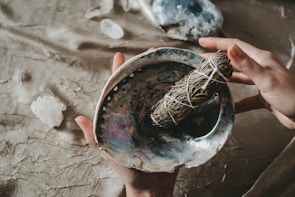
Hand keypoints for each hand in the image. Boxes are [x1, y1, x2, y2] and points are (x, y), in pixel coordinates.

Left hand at [75, 52, 176, 196]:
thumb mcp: (110, 152)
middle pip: (140, 88)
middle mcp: (140, 116)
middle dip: (142, 69)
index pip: (120, 92)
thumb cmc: (128, 171)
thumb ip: (95, 137)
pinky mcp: (171, 127)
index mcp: (124, 119)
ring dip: (160, 77)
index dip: (118, 73)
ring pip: (157, 95)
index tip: (119, 56)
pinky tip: (180, 83)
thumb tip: (78, 118)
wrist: (151, 187)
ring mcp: (156, 121)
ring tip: (163, 61)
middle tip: (147, 52)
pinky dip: (175, 95)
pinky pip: (173, 109)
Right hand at [199, 37, 294, 129]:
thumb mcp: (266, 78)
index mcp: (261, 59)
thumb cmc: (291, 95)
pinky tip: (228, 106)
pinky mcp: (262, 96)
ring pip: (238, 77)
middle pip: (234, 60)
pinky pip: (245, 98)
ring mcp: (261, 82)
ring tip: (209, 75)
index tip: (202, 42)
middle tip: (201, 59)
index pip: (235, 46)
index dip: (217, 43)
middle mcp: (260, 68)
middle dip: (217, 58)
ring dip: (224, 76)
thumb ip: (246, 64)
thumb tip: (229, 48)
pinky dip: (236, 102)